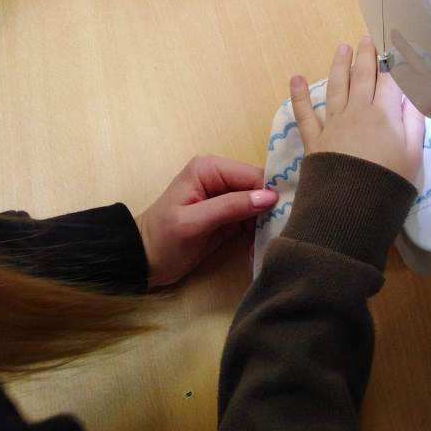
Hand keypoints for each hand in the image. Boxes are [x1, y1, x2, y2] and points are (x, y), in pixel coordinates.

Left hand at [136, 156, 277, 286]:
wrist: (144, 262)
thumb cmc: (163, 239)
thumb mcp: (194, 223)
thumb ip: (231, 207)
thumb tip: (269, 197)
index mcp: (210, 168)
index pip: (253, 174)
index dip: (270, 193)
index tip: (287, 214)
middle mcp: (221, 177)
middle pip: (260, 188)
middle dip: (271, 209)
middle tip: (282, 230)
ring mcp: (227, 197)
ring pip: (261, 205)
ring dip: (267, 223)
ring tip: (272, 240)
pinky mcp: (230, 217)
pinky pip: (254, 220)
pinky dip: (259, 233)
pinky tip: (260, 246)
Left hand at [290, 37, 424, 185]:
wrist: (353, 208)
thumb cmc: (389, 183)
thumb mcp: (413, 154)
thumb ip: (414, 122)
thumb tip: (414, 96)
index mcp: (384, 114)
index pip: (390, 81)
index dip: (394, 66)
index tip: (396, 53)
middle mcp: (357, 112)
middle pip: (362, 77)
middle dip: (365, 57)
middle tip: (365, 40)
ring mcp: (333, 123)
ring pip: (336, 86)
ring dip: (339, 65)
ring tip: (342, 48)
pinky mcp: (315, 139)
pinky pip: (305, 113)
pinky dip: (299, 95)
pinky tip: (295, 79)